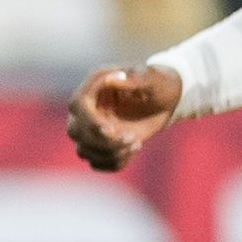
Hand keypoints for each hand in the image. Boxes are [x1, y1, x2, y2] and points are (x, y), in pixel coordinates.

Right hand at [67, 61, 182, 170]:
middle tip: (132, 137)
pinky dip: (114, 163)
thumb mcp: (153, 79)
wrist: (165, 101)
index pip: (78, 105)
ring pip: (84, 151)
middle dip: (104, 141)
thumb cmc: (159, 84)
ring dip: (111, 154)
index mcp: (95, 86)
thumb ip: (135, 78)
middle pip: (76, 132)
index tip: (112, 130)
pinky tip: (133, 150)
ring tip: (136, 143)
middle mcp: (87, 108)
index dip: (90, 121)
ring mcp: (91, 128)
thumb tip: (112, 78)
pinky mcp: (100, 144)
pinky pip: (97, 163)